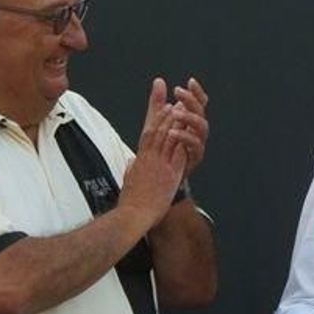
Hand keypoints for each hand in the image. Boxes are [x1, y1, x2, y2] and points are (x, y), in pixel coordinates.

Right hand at [119, 79, 186, 227]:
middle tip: (173, 98)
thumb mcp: (128, 181)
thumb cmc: (130, 202)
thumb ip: (132, 169)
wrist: (132, 214)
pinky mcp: (168, 174)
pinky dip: (180, 140)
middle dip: (165, 112)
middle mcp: (148, 158)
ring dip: (173, 121)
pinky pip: (175, 153)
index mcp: (140, 159)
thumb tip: (131, 163)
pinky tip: (185, 130)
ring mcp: (158, 165)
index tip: (159, 101)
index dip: (153, 114)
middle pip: (156, 129)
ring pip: (165, 138)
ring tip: (179, 107)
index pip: (146, 131)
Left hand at [165, 77, 209, 175]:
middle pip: (201, 112)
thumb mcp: (156, 122)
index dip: (197, 92)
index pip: (199, 103)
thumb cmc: (160, 147)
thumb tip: (159, 81)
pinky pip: (196, 146)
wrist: (160, 173)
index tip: (190, 81)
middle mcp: (197, 130)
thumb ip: (157, 102)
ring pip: (202, 127)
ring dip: (189, 117)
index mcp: (190, 120)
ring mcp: (198, 143)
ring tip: (175, 112)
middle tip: (178, 92)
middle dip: (191, 100)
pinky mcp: (195, 156)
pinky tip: (172, 132)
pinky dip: (184, 137)